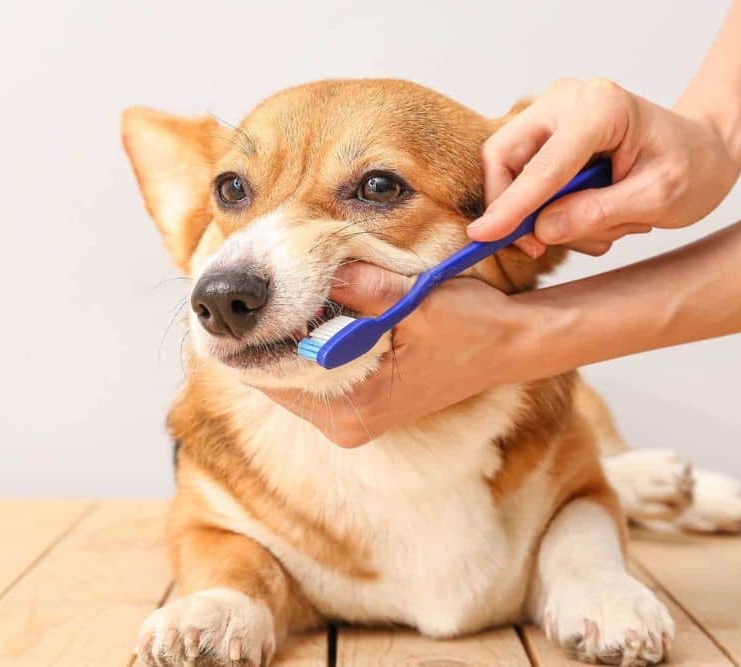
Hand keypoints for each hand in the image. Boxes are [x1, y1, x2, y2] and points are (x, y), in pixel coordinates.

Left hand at [261, 262, 529, 446]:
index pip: (273, 375)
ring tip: (271, 297)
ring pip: (290, 379)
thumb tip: (308, 266)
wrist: (509, 346)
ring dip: (281, 340)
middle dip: (261, 336)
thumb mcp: (417, 300)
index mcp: (356, 407)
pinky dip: (302, 348)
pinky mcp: (360, 411)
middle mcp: (348, 425)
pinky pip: (311, 379)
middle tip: (245, 290)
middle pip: (274, 380)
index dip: (249, 336)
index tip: (231, 302)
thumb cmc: (471, 325)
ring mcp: (353, 422)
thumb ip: (362, 286)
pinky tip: (302, 315)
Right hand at [469, 78, 740, 256]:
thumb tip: (541, 230)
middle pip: (504, 156)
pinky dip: (550, 207)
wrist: (704, 151)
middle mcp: (568, 100)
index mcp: (601, 108)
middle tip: (539, 246)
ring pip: (513, 172)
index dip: (511, 205)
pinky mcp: (549, 136)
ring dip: (545, 213)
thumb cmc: (692, 167)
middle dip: (515, 207)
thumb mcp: (657, 199)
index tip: (482, 236)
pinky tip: (593, 215)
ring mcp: (554, 115)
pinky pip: (526, 177)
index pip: (543, 165)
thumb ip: (598, 213)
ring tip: (604, 225)